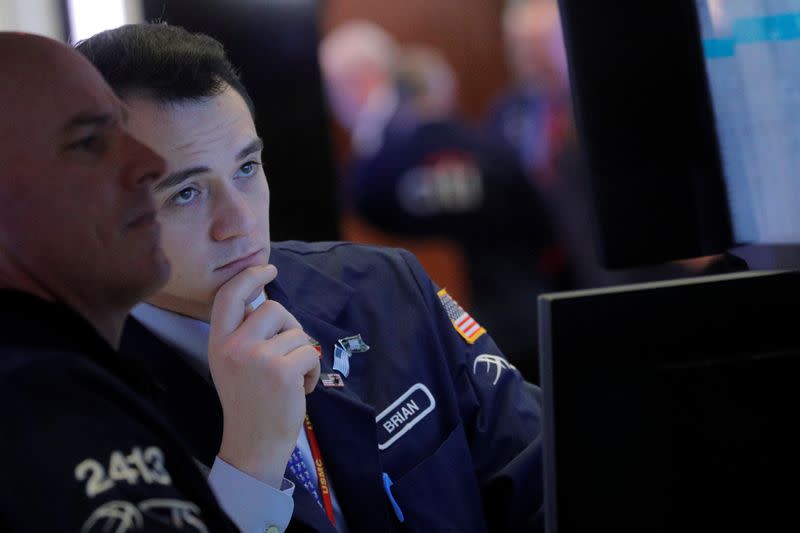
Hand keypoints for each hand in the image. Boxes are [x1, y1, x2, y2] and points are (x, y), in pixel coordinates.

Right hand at [209, 264, 320, 486]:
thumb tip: (269, 304)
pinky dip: (313, 371)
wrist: (253, 445)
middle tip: (289, 353)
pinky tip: (300, 390)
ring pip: (297, 333)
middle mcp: (234, 346)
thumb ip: (244, 335)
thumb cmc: (249, 404)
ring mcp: (258, 358)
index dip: (249, 277)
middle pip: (273, 308)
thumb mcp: (232, 365)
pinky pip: (311, 353)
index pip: (228, 296)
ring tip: (290, 381)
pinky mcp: (283, 371)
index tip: (268, 269)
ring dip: (302, 355)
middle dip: (290, 326)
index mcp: (218, 343)